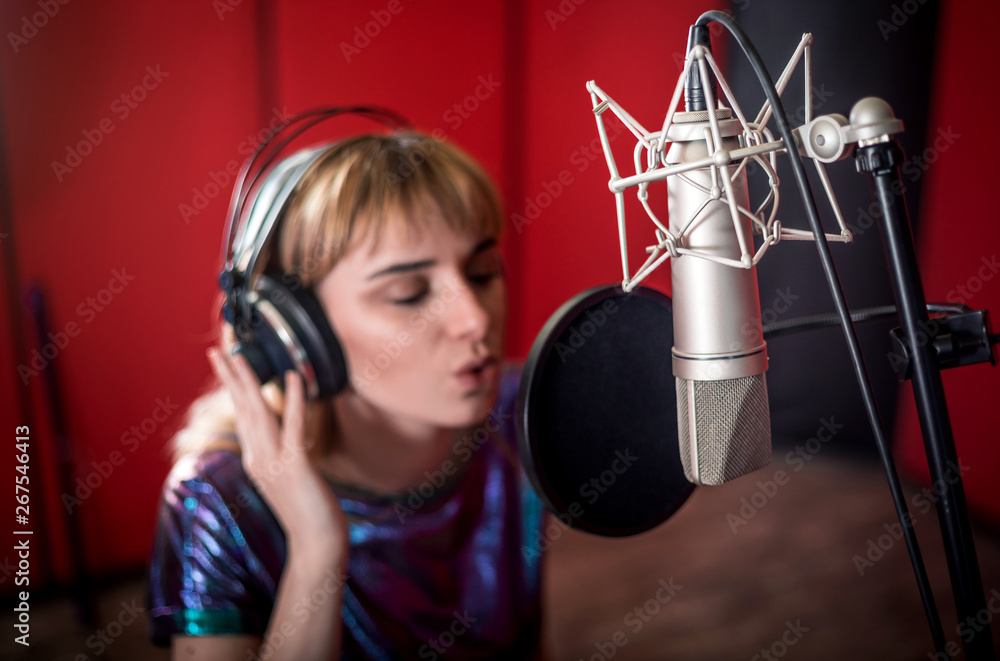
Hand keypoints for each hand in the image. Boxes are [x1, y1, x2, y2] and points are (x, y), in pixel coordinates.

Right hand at [208, 347, 347, 561]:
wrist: (317, 545)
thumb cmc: (309, 513)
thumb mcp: (289, 480)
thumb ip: (282, 457)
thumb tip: (284, 439)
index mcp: (256, 460)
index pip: (242, 417)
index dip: (234, 388)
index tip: (226, 364)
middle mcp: (258, 458)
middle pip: (242, 410)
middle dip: (229, 378)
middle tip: (217, 349)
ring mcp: (274, 462)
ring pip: (257, 414)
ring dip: (248, 381)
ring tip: (239, 354)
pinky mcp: (295, 466)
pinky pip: (293, 426)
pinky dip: (292, 399)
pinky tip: (292, 376)